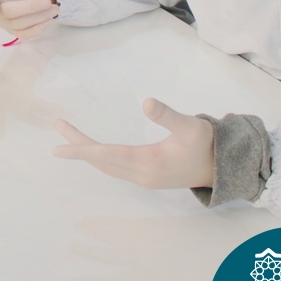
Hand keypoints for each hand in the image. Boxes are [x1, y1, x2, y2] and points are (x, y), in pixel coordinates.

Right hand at [0, 0, 58, 38]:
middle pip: (12, 13)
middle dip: (30, 8)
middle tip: (48, 1)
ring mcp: (7, 24)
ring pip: (23, 25)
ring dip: (40, 17)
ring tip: (55, 8)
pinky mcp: (17, 31)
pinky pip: (27, 34)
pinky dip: (39, 28)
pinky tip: (49, 19)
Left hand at [53, 98, 213, 189]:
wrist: (223, 167)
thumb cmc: (207, 144)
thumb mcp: (190, 126)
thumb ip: (168, 115)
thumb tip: (146, 102)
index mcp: (149, 162)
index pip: (107, 155)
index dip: (81, 150)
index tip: (58, 148)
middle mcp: (142, 174)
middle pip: (101, 160)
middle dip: (78, 145)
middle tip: (57, 125)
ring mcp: (144, 178)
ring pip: (107, 165)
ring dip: (86, 151)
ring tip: (68, 135)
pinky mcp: (147, 177)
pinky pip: (114, 168)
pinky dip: (99, 158)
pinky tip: (92, 150)